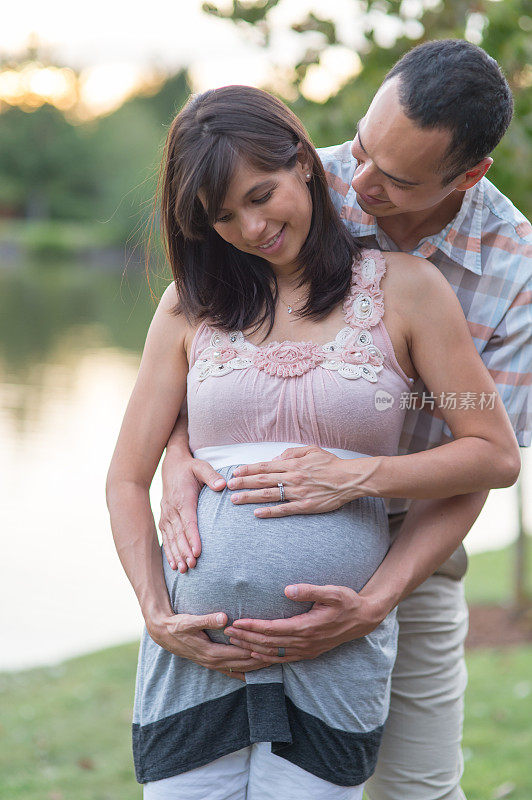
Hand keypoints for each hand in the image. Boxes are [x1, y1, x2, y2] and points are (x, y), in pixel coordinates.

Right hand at [147, 610, 273, 680]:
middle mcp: (214, 662)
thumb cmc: (178, 625)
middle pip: (243, 664)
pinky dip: (244, 672)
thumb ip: (207, 619)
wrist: (164, 634)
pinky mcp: (211, 663)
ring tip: (273, 663)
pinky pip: (231, 671)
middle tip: (279, 656)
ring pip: (239, 669)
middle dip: (261, 660)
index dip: (255, 652)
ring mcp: (212, 665)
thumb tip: (224, 617)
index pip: (239, 654)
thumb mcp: (190, 620)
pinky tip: (253, 672)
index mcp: (211, 653)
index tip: (270, 648)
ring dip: (255, 667)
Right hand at [159, 453, 225, 572]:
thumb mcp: (201, 466)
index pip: (189, 521)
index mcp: (183, 499)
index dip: (193, 537)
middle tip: (192, 566)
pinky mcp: (164, 519)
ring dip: (176, 555)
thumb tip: (222, 484)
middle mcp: (172, 509)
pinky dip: (169, 552)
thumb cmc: (190, 468)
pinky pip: (166, 538)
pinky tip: (173, 565)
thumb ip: (211, 475)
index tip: (198, 552)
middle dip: (185, 551)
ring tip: (183, 569)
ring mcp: (167, 515)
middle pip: (179, 534)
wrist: (172, 466)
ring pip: (171, 539)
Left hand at [223, 584, 388, 662]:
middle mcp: (305, 642)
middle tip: (226, 632)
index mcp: (307, 627)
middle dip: (246, 639)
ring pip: (273, 654)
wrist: (363, 619)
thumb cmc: (347, 601)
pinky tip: (254, 655)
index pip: (273, 630)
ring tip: (234, 642)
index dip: (253, 627)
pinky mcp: (309, 653)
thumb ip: (309, 590)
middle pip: (268, 644)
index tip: (236, 622)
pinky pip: (283, 659)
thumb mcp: (332, 592)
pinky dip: (266, 658)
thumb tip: (287, 589)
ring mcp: (307, 650)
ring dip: (251, 649)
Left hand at [227, 445, 371, 517]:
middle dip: (243, 483)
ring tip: (235, 500)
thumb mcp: (311, 450)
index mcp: (293, 464)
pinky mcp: (305, 506)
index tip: (235, 472)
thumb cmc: (330, 464)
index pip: (265, 466)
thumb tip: (275, 458)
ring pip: (269, 495)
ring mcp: (298, 492)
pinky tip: (257, 513)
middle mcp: (292, 477)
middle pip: (262, 480)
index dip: (248, 469)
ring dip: (250, 497)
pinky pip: (284, 509)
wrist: (349, 479)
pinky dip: (269, 512)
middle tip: (229, 486)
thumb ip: (291, 452)